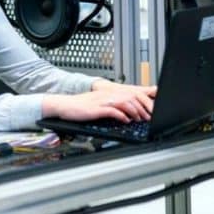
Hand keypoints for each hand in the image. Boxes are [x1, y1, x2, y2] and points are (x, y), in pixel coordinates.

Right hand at [42, 81, 156, 122]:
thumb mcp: (98, 104)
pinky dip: (122, 116)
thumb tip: (126, 113)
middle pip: (130, 97)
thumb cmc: (80, 107)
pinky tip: (126, 120)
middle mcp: (107, 94)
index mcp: (108, 92)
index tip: (149, 110)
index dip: (142, 101)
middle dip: (142, 107)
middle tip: (148, 117)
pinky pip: (113, 110)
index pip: (130, 93)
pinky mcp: (96, 109)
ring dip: (134, 111)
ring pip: (124, 102)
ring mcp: (102, 101)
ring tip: (139, 119)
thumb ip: (112, 106)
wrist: (64, 105)